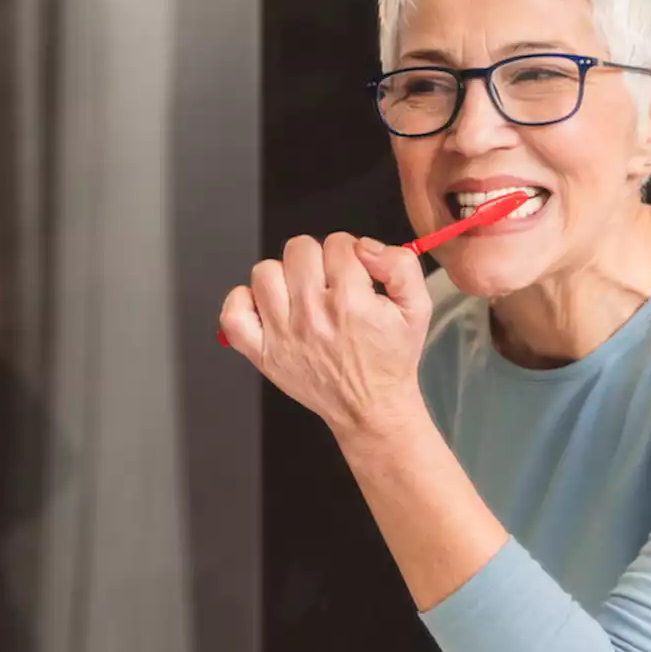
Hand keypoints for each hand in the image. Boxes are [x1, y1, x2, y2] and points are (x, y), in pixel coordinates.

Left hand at [219, 232, 431, 435]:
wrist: (370, 407)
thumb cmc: (390, 359)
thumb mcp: (417, 309)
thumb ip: (401, 265)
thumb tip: (365, 247)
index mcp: (351, 302)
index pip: (337, 244)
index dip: (348, 252)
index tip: (352, 271)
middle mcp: (312, 315)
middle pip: (298, 250)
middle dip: (317, 259)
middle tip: (327, 282)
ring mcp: (282, 334)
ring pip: (264, 272)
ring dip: (283, 277)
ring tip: (300, 295)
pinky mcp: (262, 353)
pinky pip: (233, 313)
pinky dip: (244, 302)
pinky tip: (267, 307)